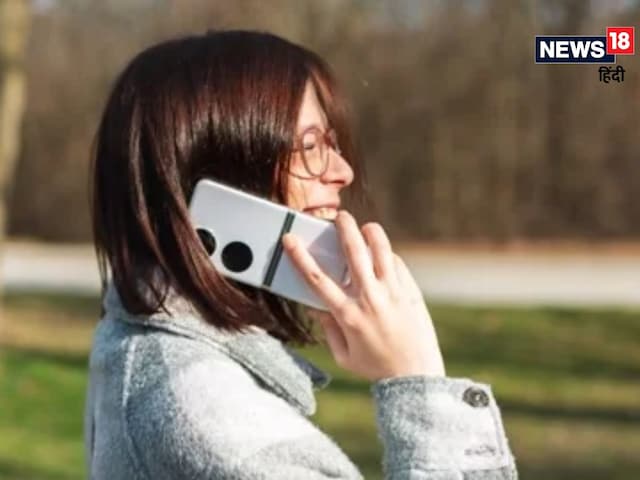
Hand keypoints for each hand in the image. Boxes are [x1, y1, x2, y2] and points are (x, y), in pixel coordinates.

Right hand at [282, 210, 444, 380]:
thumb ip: (328, 329)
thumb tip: (317, 306)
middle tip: (340, 216)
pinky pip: (396, 263)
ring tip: (365, 226)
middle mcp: (369, 299)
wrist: (415, 376)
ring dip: (371, 232)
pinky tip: (382, 255)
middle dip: (344, 228)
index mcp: (347, 315)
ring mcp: (392, 293)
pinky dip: (387, 255)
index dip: (299, 255)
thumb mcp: (343, 355)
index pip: (316, 278)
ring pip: (381, 250)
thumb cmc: (375, 368)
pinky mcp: (410, 292)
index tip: (290, 238)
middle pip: (353, 252)